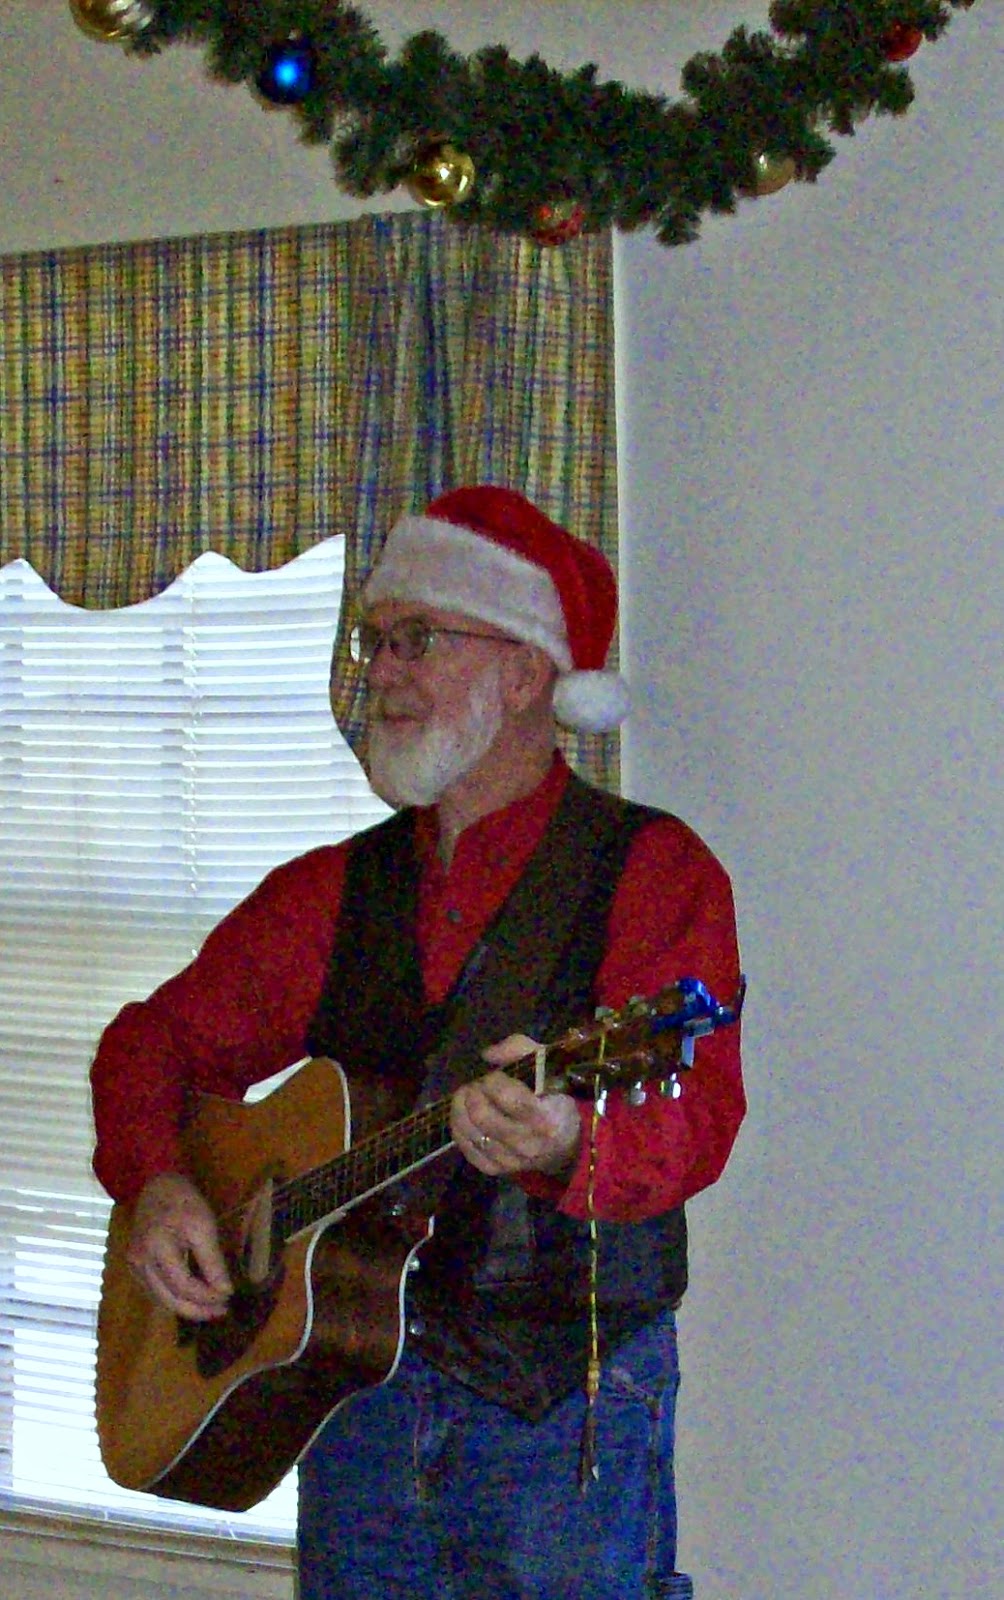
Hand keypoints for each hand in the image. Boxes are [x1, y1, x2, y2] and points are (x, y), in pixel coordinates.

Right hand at [126, 1172, 232, 1320]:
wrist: (156, 1185)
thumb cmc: (183, 1201)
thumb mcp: (204, 1226)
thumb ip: (212, 1261)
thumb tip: (224, 1291)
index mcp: (157, 1247)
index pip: (183, 1285)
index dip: (207, 1296)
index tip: (228, 1296)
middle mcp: (140, 1261)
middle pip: (168, 1299)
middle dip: (196, 1310)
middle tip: (221, 1312)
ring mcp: (134, 1264)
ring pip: (160, 1299)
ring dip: (186, 1308)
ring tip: (210, 1309)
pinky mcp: (134, 1265)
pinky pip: (154, 1289)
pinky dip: (173, 1297)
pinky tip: (192, 1298)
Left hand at [450, 1034, 580, 1178]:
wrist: (565, 1144)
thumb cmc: (554, 1098)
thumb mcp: (546, 1066)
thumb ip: (519, 1049)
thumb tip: (488, 1055)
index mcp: (545, 1118)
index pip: (508, 1097)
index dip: (492, 1080)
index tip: (491, 1075)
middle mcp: (528, 1144)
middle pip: (483, 1116)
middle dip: (472, 1093)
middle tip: (475, 1085)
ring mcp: (511, 1160)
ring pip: (470, 1132)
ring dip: (460, 1108)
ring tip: (466, 1096)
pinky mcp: (497, 1169)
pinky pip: (467, 1150)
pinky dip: (459, 1129)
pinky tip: (464, 1116)